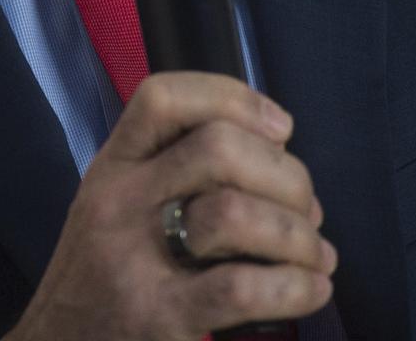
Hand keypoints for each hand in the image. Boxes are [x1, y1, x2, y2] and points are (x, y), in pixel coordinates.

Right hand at [5, 72, 334, 340]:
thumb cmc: (101, 272)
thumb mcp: (116, 203)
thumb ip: (172, 169)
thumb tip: (272, 152)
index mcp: (113, 165)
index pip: (163, 96)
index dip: (232, 96)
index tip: (279, 126)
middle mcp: (120, 201)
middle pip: (216, 148)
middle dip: (284, 173)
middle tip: (306, 206)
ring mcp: (137, 260)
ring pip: (235, 214)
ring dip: (296, 232)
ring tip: (314, 252)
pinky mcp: (160, 319)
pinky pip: (241, 288)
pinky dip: (294, 285)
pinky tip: (310, 288)